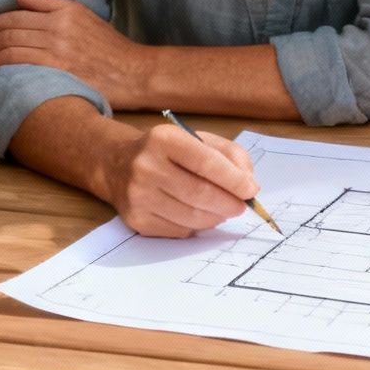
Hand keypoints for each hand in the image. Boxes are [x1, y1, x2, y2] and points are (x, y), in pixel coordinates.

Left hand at [0, 0, 148, 105]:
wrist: (134, 72)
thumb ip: (49, 3)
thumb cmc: (109, 47)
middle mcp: (57, 27)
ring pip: (9, 46)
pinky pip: (19, 63)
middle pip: (8, 30)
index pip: (15, 14)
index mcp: (62, 12)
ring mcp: (57, 49)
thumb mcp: (82, 15)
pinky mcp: (58, 69)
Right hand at [98, 124, 259, 237]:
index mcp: (164, 139)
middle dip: (229, 203)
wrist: (118, 164)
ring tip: (224, 210)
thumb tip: (248, 184)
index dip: (234, 180)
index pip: (206, 163)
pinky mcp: (136, 220)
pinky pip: (179, 230)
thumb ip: (230, 155)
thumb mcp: (197, 139)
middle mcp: (146, 166)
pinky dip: (198, 226)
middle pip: (199, 194)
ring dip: (216, 217)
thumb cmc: (167, 152)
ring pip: (191, 216)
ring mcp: (138, 196)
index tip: (251, 190)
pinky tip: (201, 215)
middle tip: (241, 206)